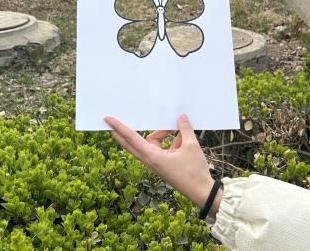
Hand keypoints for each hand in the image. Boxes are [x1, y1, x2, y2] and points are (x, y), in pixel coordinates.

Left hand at [104, 114, 221, 215]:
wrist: (201, 192)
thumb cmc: (194, 170)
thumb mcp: (191, 146)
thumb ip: (184, 129)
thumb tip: (181, 117)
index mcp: (153, 156)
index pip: (132, 138)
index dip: (120, 128)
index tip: (108, 120)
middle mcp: (150, 161)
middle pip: (132, 143)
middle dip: (122, 133)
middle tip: (111, 122)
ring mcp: (156, 164)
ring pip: (151, 144)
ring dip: (161, 135)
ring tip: (176, 127)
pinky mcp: (163, 165)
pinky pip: (161, 149)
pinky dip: (170, 142)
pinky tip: (182, 137)